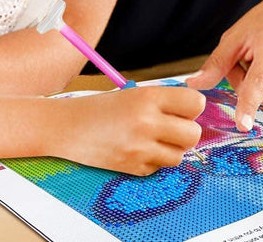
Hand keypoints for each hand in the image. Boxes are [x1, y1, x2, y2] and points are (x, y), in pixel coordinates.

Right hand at [54, 85, 204, 175]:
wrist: (67, 127)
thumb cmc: (101, 107)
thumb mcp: (134, 94)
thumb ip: (163, 101)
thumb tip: (193, 111)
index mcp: (148, 97)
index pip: (195, 104)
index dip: (192, 108)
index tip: (184, 109)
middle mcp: (147, 122)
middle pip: (193, 134)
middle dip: (186, 132)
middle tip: (172, 127)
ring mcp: (140, 148)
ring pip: (179, 156)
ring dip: (171, 149)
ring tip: (153, 139)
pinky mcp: (133, 168)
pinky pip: (158, 168)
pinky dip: (153, 161)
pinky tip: (137, 149)